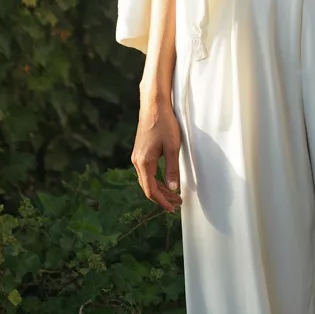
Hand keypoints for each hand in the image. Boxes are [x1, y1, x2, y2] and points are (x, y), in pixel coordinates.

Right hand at [131, 98, 182, 213]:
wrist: (154, 105)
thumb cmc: (164, 124)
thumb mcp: (172, 148)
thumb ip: (172, 169)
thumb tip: (173, 189)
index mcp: (143, 163)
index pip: (151, 190)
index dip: (162, 202)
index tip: (172, 208)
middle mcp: (137, 161)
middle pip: (148, 186)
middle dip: (163, 197)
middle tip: (177, 203)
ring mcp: (137, 155)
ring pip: (147, 178)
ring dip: (160, 188)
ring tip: (174, 194)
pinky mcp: (140, 150)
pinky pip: (147, 170)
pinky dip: (156, 178)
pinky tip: (165, 179)